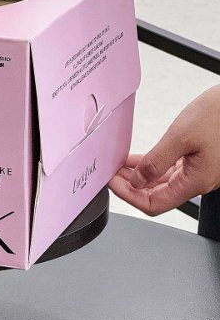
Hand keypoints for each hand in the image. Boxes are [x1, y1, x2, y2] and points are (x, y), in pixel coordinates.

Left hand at [109, 85, 219, 215]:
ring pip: (160, 183)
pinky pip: (168, 170)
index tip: (111, 182)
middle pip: (156, 195)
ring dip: (137, 176)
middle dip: (129, 186)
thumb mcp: (180, 137)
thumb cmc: (218, 115)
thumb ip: (157, 161)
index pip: (155, 204)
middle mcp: (197, 181)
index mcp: (195, 181)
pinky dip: (149, 166)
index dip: (129, 196)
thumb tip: (136, 181)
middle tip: (110, 173)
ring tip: (117, 167)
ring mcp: (197, 171)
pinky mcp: (196, 160)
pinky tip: (134, 161)